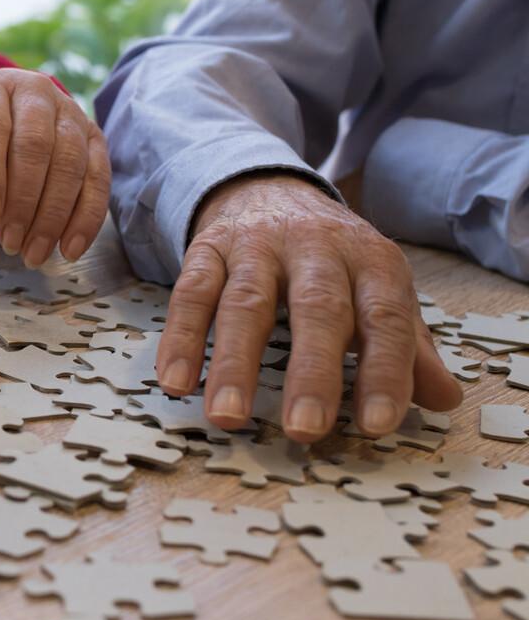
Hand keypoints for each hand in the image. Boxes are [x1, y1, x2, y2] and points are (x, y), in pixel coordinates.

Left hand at [0, 69, 110, 267]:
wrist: (2, 117)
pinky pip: (99, 178)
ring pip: (71, 163)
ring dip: (53, 216)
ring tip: (34, 253)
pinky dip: (87, 218)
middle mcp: (36, 92)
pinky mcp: (95, 137)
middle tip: (10, 244)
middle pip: (36, 145)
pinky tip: (71, 248)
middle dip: (23, 202)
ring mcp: (71, 112)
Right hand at [155, 172, 461, 442]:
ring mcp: (257, 245)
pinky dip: (182, 337)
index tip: (374, 425)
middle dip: (311, 372)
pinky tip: (176, 381)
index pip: (385, 318)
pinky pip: (191, 292)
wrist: (271, 191)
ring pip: (246, 303)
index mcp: (371, 261)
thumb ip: (407, 346)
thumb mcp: (377, 292)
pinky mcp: (208, 247)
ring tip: (227, 417)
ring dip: (235, 363)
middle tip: (304, 429)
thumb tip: (443, 400)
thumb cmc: (332, 261)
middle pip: (317, 308)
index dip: (384, 371)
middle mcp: (316, 247)